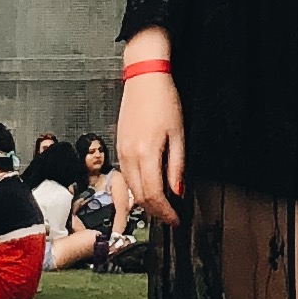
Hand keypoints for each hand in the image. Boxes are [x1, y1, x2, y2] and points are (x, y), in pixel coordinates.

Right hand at [117, 66, 184, 229]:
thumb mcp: (178, 135)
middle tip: (171, 217)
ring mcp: (121, 151)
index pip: (154, 195)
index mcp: (145, 154)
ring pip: (130, 188)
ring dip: (146, 201)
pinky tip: (150, 186)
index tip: (176, 219)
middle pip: (139, 196)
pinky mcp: (119, 146)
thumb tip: (178, 191)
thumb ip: (176, 166)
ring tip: (163, 206)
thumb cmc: (164, 101)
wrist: (144, 79)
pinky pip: (126, 175)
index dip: (165, 212)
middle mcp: (129, 155)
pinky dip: (138, 187)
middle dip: (155, 212)